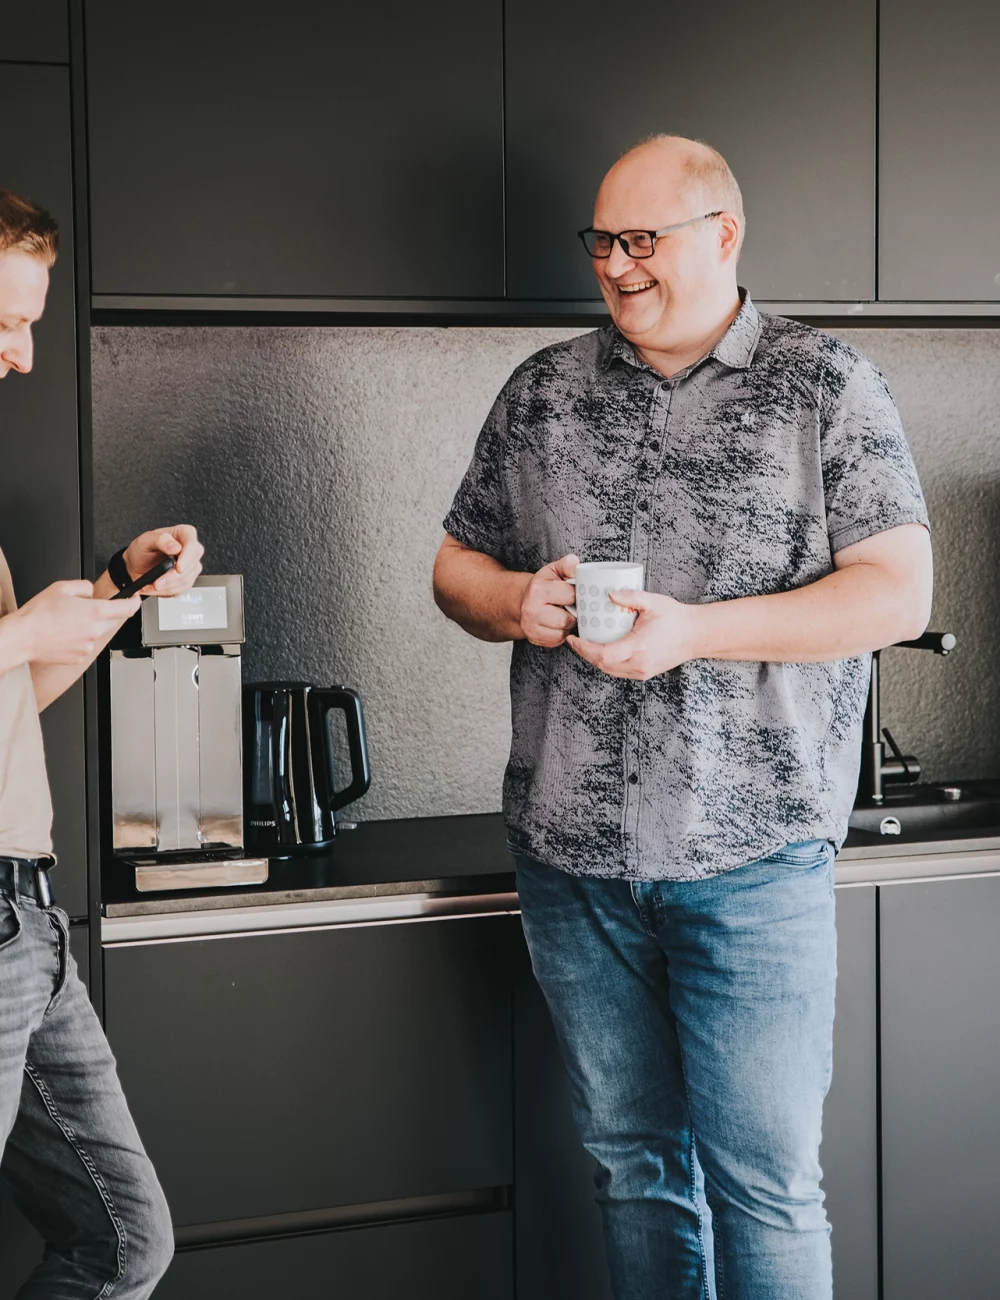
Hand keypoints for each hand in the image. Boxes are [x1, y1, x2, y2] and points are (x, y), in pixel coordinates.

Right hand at [12, 580, 139, 666]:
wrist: (23, 637)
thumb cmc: (39, 615)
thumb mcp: (62, 587)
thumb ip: (84, 586)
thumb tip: (91, 592)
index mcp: (95, 612)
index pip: (127, 608)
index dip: (135, 602)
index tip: (135, 599)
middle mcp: (95, 631)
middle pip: (113, 621)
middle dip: (105, 613)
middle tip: (85, 609)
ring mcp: (88, 646)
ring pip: (97, 633)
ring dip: (89, 627)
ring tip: (67, 622)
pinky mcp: (80, 657)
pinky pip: (86, 645)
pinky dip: (79, 639)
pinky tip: (64, 634)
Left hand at [123, 525, 203, 596]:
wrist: (136, 566)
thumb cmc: (142, 550)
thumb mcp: (146, 540)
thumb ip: (161, 540)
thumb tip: (175, 547)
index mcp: (184, 534)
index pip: (192, 545)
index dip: (187, 558)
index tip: (178, 568)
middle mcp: (191, 550)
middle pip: (191, 567)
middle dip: (172, 578)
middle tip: (156, 582)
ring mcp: (190, 566)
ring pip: (186, 581)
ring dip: (167, 587)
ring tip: (150, 585)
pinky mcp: (187, 580)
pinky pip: (182, 589)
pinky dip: (166, 591)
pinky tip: (156, 587)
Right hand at [520, 554, 579, 647]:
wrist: (523, 601)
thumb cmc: (543, 585)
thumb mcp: (554, 570)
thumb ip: (568, 564)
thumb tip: (577, 568)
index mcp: (538, 590)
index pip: (570, 596)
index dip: (577, 595)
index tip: (576, 593)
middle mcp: (531, 610)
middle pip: (566, 620)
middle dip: (574, 614)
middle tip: (572, 607)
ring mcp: (530, 627)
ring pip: (562, 633)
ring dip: (568, 626)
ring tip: (565, 615)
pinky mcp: (533, 638)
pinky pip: (557, 641)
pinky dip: (562, 634)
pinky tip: (558, 625)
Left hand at [566, 589, 702, 678]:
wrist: (696, 635)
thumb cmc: (676, 618)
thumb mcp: (653, 602)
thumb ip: (630, 596)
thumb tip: (608, 594)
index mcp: (639, 647)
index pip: (603, 654)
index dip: (584, 649)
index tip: (573, 638)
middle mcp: (639, 664)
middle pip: (602, 665)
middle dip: (584, 654)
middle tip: (575, 640)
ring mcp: (642, 672)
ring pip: (609, 671)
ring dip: (594, 659)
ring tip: (585, 644)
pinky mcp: (644, 674)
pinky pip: (618, 671)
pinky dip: (606, 663)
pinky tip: (601, 650)